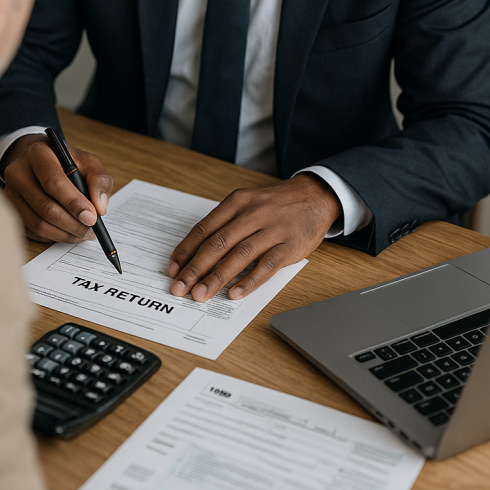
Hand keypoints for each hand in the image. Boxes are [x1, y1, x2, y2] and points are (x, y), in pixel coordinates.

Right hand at [1, 134, 113, 242]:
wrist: (41, 163)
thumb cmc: (66, 162)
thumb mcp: (88, 162)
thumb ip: (99, 180)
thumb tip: (100, 207)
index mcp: (38, 153)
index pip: (54, 182)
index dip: (74, 203)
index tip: (92, 217)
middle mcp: (18, 172)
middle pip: (45, 207)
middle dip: (72, 223)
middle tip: (90, 229)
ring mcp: (10, 193)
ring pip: (38, 224)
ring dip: (64, 234)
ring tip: (82, 232)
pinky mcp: (10, 210)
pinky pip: (32, 232)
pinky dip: (54, 236)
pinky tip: (67, 232)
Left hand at [166, 174, 340, 301]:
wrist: (316, 195)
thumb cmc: (276, 203)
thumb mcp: (248, 202)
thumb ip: (226, 223)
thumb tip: (197, 253)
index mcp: (238, 201)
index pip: (205, 228)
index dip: (186, 250)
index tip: (173, 269)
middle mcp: (253, 213)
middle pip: (218, 243)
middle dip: (196, 268)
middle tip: (181, 288)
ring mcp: (273, 229)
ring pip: (240, 255)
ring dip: (218, 277)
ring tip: (202, 294)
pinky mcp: (290, 244)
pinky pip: (267, 265)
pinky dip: (250, 281)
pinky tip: (235, 294)